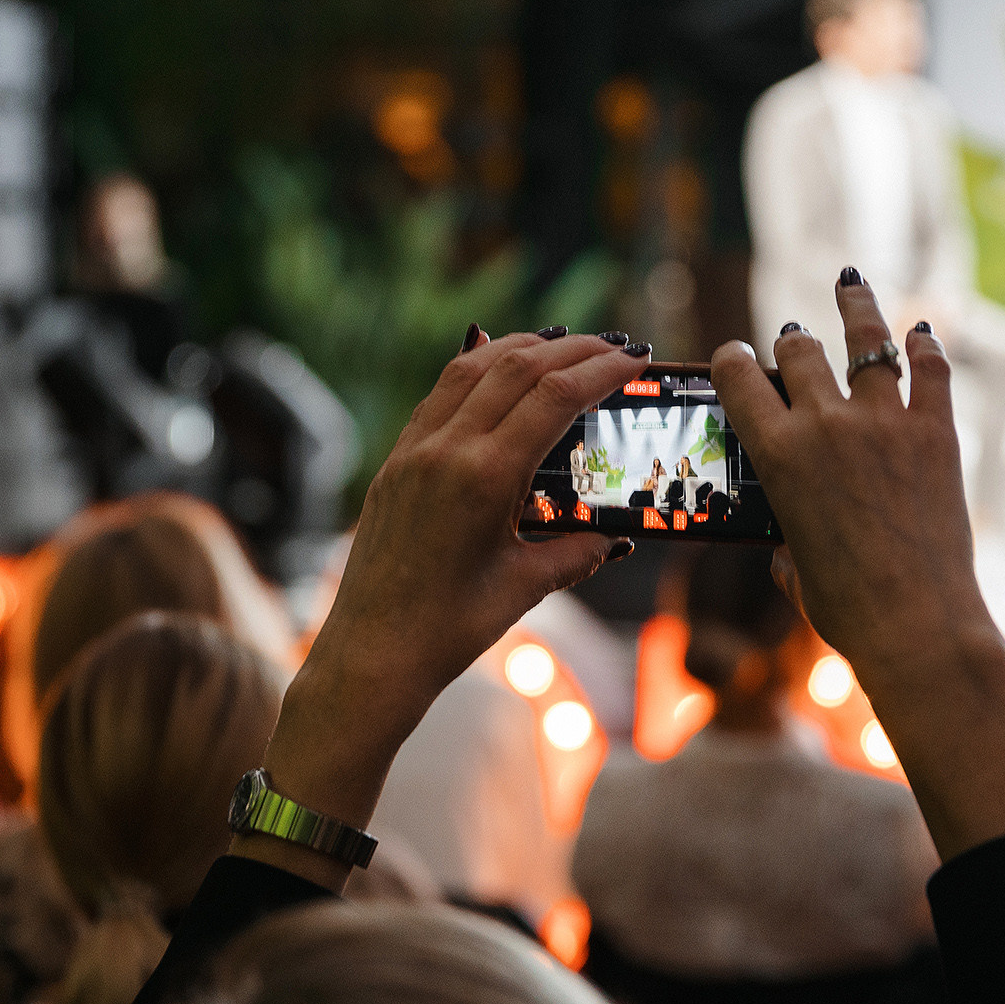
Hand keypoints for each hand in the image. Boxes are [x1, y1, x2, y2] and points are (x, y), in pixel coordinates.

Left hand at [252, 328, 648, 886]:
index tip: (634, 361)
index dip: (600, 370)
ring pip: (471, 368)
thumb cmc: (447, 632)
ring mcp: (413, 452)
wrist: (370, 657)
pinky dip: (476, 371)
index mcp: (481, 478)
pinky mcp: (395, 463)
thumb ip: (576, 553)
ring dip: (522, 348)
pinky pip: (439, 396)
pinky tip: (499, 370)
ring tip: (562, 345)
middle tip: (614, 347)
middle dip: (572, 349)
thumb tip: (615, 537)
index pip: (553, 397)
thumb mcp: (525, 588)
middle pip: (517, 367)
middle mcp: (444, 451)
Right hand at [711, 283, 1004, 858]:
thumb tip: (789, 542)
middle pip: (800, 349)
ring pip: (866, 341)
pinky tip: (923, 331)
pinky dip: (928, 347)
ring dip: (856, 308)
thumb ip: (786, 537)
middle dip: (791, 341)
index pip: (740, 379)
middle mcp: (827, 424)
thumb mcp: (793, 567)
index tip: (735, 356)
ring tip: (850, 284)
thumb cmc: (844, 609)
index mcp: (777, 455)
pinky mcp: (938, 432)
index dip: (733, 360)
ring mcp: (887, 422)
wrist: (916, 623)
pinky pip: (933, 372)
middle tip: (792, 338)